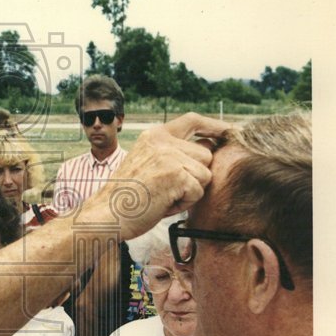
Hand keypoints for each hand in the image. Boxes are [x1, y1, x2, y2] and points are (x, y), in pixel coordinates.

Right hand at [82, 113, 229, 239]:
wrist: (106, 214)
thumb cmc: (127, 197)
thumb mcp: (148, 163)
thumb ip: (173, 153)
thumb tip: (210, 148)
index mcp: (155, 135)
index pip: (192, 121)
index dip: (213, 125)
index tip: (228, 131)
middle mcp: (162, 140)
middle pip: (206, 155)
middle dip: (195, 176)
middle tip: (167, 189)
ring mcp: (170, 155)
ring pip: (205, 175)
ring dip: (189, 191)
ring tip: (163, 196)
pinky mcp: (177, 174)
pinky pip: (198, 191)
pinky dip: (184, 203)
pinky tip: (162, 204)